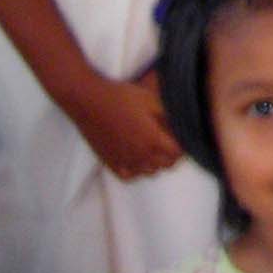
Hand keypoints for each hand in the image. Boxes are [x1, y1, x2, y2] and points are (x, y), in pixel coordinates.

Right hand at [69, 71, 183, 180]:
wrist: (90, 101)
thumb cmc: (121, 96)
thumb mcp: (151, 99)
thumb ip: (168, 115)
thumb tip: (180, 123)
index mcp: (153, 140)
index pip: (177, 154)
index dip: (183, 146)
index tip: (182, 138)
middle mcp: (141, 156)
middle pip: (166, 165)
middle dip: (172, 154)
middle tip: (170, 141)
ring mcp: (125, 161)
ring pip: (149, 172)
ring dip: (156, 162)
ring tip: (154, 148)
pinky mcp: (110, 163)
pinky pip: (130, 176)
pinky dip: (137, 170)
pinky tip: (136, 158)